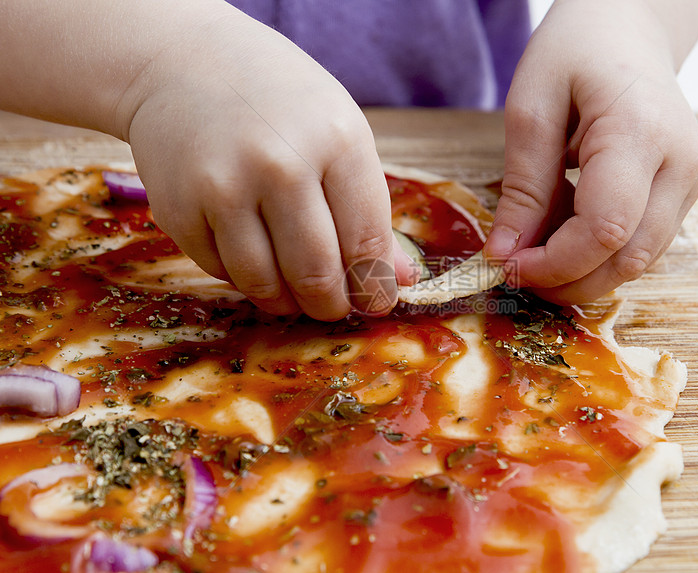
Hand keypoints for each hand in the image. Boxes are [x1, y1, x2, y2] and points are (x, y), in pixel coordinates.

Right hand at [120, 7, 410, 319]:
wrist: (183, 63)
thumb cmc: (280, 102)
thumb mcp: (340, 134)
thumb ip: (370, 209)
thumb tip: (403, 279)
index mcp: (336, 141)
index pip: (366, 241)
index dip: (375, 285)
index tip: (377, 302)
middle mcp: (279, 165)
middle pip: (316, 273)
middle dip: (332, 305)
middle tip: (335, 309)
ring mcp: (223, 188)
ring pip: (264, 284)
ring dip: (287, 302)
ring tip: (297, 295)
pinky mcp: (178, 209)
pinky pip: (221, 272)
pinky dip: (244, 278)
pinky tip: (255, 260)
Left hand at [484, 0, 697, 304]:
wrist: (630, 27)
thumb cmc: (577, 51)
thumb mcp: (533, 106)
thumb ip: (523, 186)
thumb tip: (506, 253)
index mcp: (640, 133)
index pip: (605, 229)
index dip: (554, 263)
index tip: (507, 266)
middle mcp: (681, 164)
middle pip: (628, 258)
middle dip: (567, 281)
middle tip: (515, 272)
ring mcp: (691, 181)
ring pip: (638, 261)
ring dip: (583, 274)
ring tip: (535, 253)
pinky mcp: (684, 192)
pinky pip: (642, 244)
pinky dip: (600, 256)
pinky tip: (564, 236)